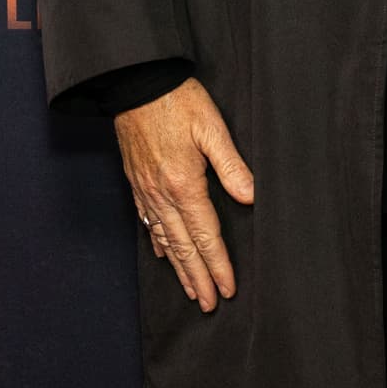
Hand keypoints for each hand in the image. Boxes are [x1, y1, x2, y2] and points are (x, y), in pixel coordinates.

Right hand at [114, 77, 254, 312]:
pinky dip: (158, 242)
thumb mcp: (212, 127)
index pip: (206, 236)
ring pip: (165, 239)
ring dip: (179, 268)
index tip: (228, 289)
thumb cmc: (176, 99)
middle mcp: (162, 194)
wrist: (134, 82)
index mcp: (184, 184)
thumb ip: (232, 166)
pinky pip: (147, 221)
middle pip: (184, 247)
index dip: (219, 265)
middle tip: (209, 305)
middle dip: (198, 278)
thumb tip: (252, 198)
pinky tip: (163, 254)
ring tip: (190, 290)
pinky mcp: (137, 181)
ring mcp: (146, 190)